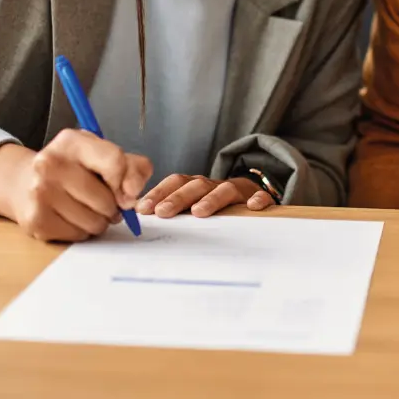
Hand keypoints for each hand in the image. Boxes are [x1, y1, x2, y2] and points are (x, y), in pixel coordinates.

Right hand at [0, 131, 152, 242]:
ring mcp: (40, 192)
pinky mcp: (35, 220)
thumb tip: (132, 194)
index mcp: (72, 142)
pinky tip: (70, 217)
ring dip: (98, 221)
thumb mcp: (101, 154)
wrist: (23, 181)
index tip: (128, 192)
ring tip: (85, 208)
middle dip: (112, 206)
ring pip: (94, 222)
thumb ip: (131, 167)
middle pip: (106, 200)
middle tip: (101, 200)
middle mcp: (50, 164)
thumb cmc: (72, 168)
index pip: (114, 161)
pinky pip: (78, 235)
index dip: (129, 182)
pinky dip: (81, 231)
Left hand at [137, 174, 273, 217]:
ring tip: (198, 212)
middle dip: (178, 198)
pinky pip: (259, 196)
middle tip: (162, 212)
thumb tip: (139, 216)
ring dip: (211, 199)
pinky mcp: (256, 197)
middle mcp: (214, 185)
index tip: (142, 209)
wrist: (252, 194)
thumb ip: (172, 208)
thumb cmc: (216, 203)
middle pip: (196, 186)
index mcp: (196, 185)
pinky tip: (251, 207)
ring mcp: (237, 190)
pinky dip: (256, 200)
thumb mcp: (194, 203)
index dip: (158, 193)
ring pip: (224, 190)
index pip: (175, 183)